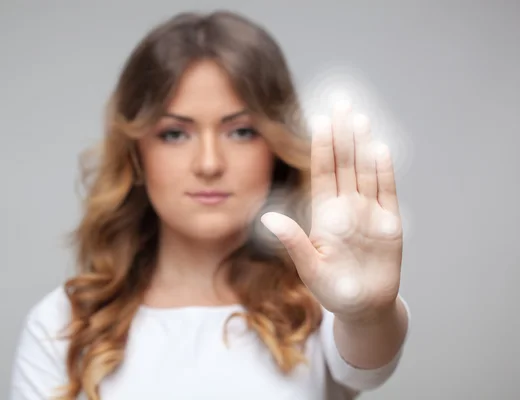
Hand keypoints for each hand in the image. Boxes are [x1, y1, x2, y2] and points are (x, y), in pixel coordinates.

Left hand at [261, 100, 402, 322]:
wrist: (363, 308)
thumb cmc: (332, 290)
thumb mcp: (309, 267)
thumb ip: (293, 242)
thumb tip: (268, 217)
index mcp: (324, 213)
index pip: (323, 173)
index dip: (321, 146)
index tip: (319, 120)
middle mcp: (347, 207)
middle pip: (344, 163)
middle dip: (343, 133)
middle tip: (342, 102)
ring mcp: (369, 212)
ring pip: (365, 171)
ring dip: (363, 145)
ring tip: (360, 117)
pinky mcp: (389, 224)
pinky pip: (387, 192)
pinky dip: (384, 172)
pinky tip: (380, 148)